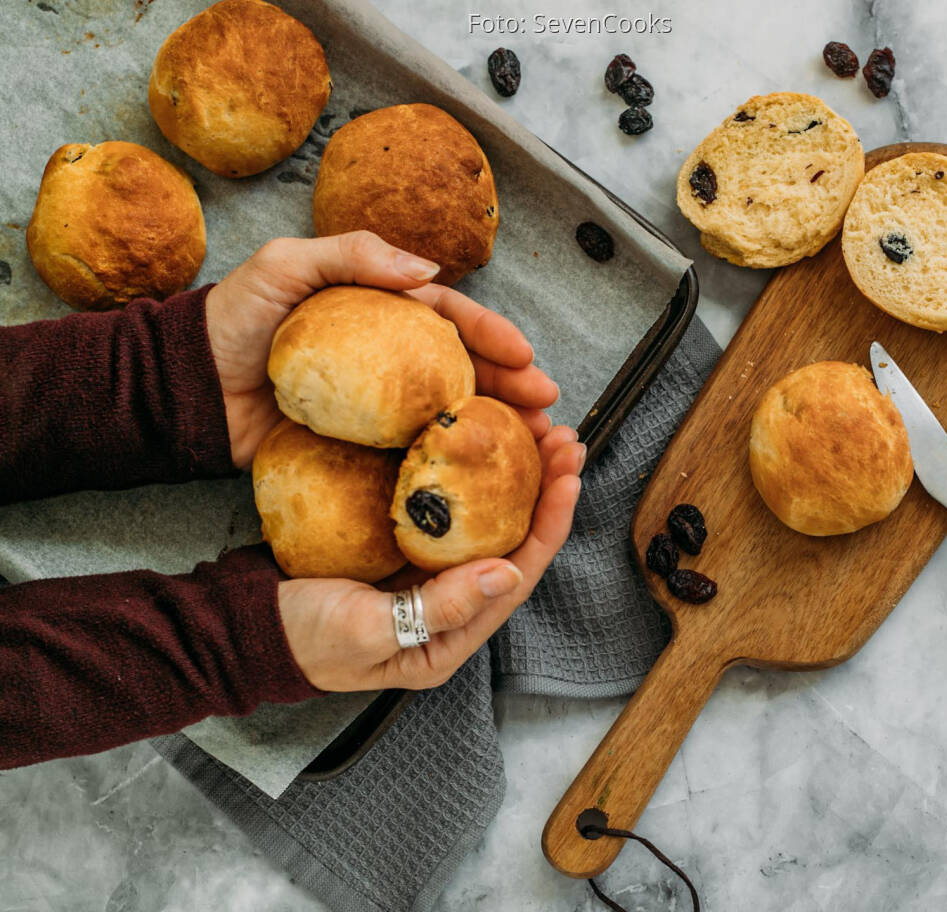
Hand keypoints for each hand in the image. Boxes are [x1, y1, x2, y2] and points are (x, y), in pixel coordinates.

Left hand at [204, 230, 559, 465]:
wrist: (188, 389)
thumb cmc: (233, 319)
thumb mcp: (287, 266)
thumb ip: (353, 255)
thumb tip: (428, 269)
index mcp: (382, 312)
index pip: (451, 320)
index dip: (493, 336)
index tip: (527, 356)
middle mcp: (390, 360)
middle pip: (464, 369)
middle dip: (512, 384)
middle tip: (547, 405)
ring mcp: (378, 408)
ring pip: (448, 414)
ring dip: (494, 426)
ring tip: (533, 441)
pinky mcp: (360, 448)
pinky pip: (411, 454)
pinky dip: (448, 464)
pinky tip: (477, 475)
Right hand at [277, 423, 584, 691]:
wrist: (246, 626)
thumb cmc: (299, 638)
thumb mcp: (367, 630)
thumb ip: (439, 609)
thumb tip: (506, 574)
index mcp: (450, 640)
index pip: (517, 576)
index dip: (549, 525)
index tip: (569, 477)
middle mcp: (449, 610)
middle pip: (513, 544)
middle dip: (544, 492)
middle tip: (564, 439)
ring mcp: (428, 580)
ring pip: (487, 524)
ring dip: (515, 480)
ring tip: (537, 432)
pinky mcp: (404, 552)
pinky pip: (450, 513)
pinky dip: (471, 479)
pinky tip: (480, 445)